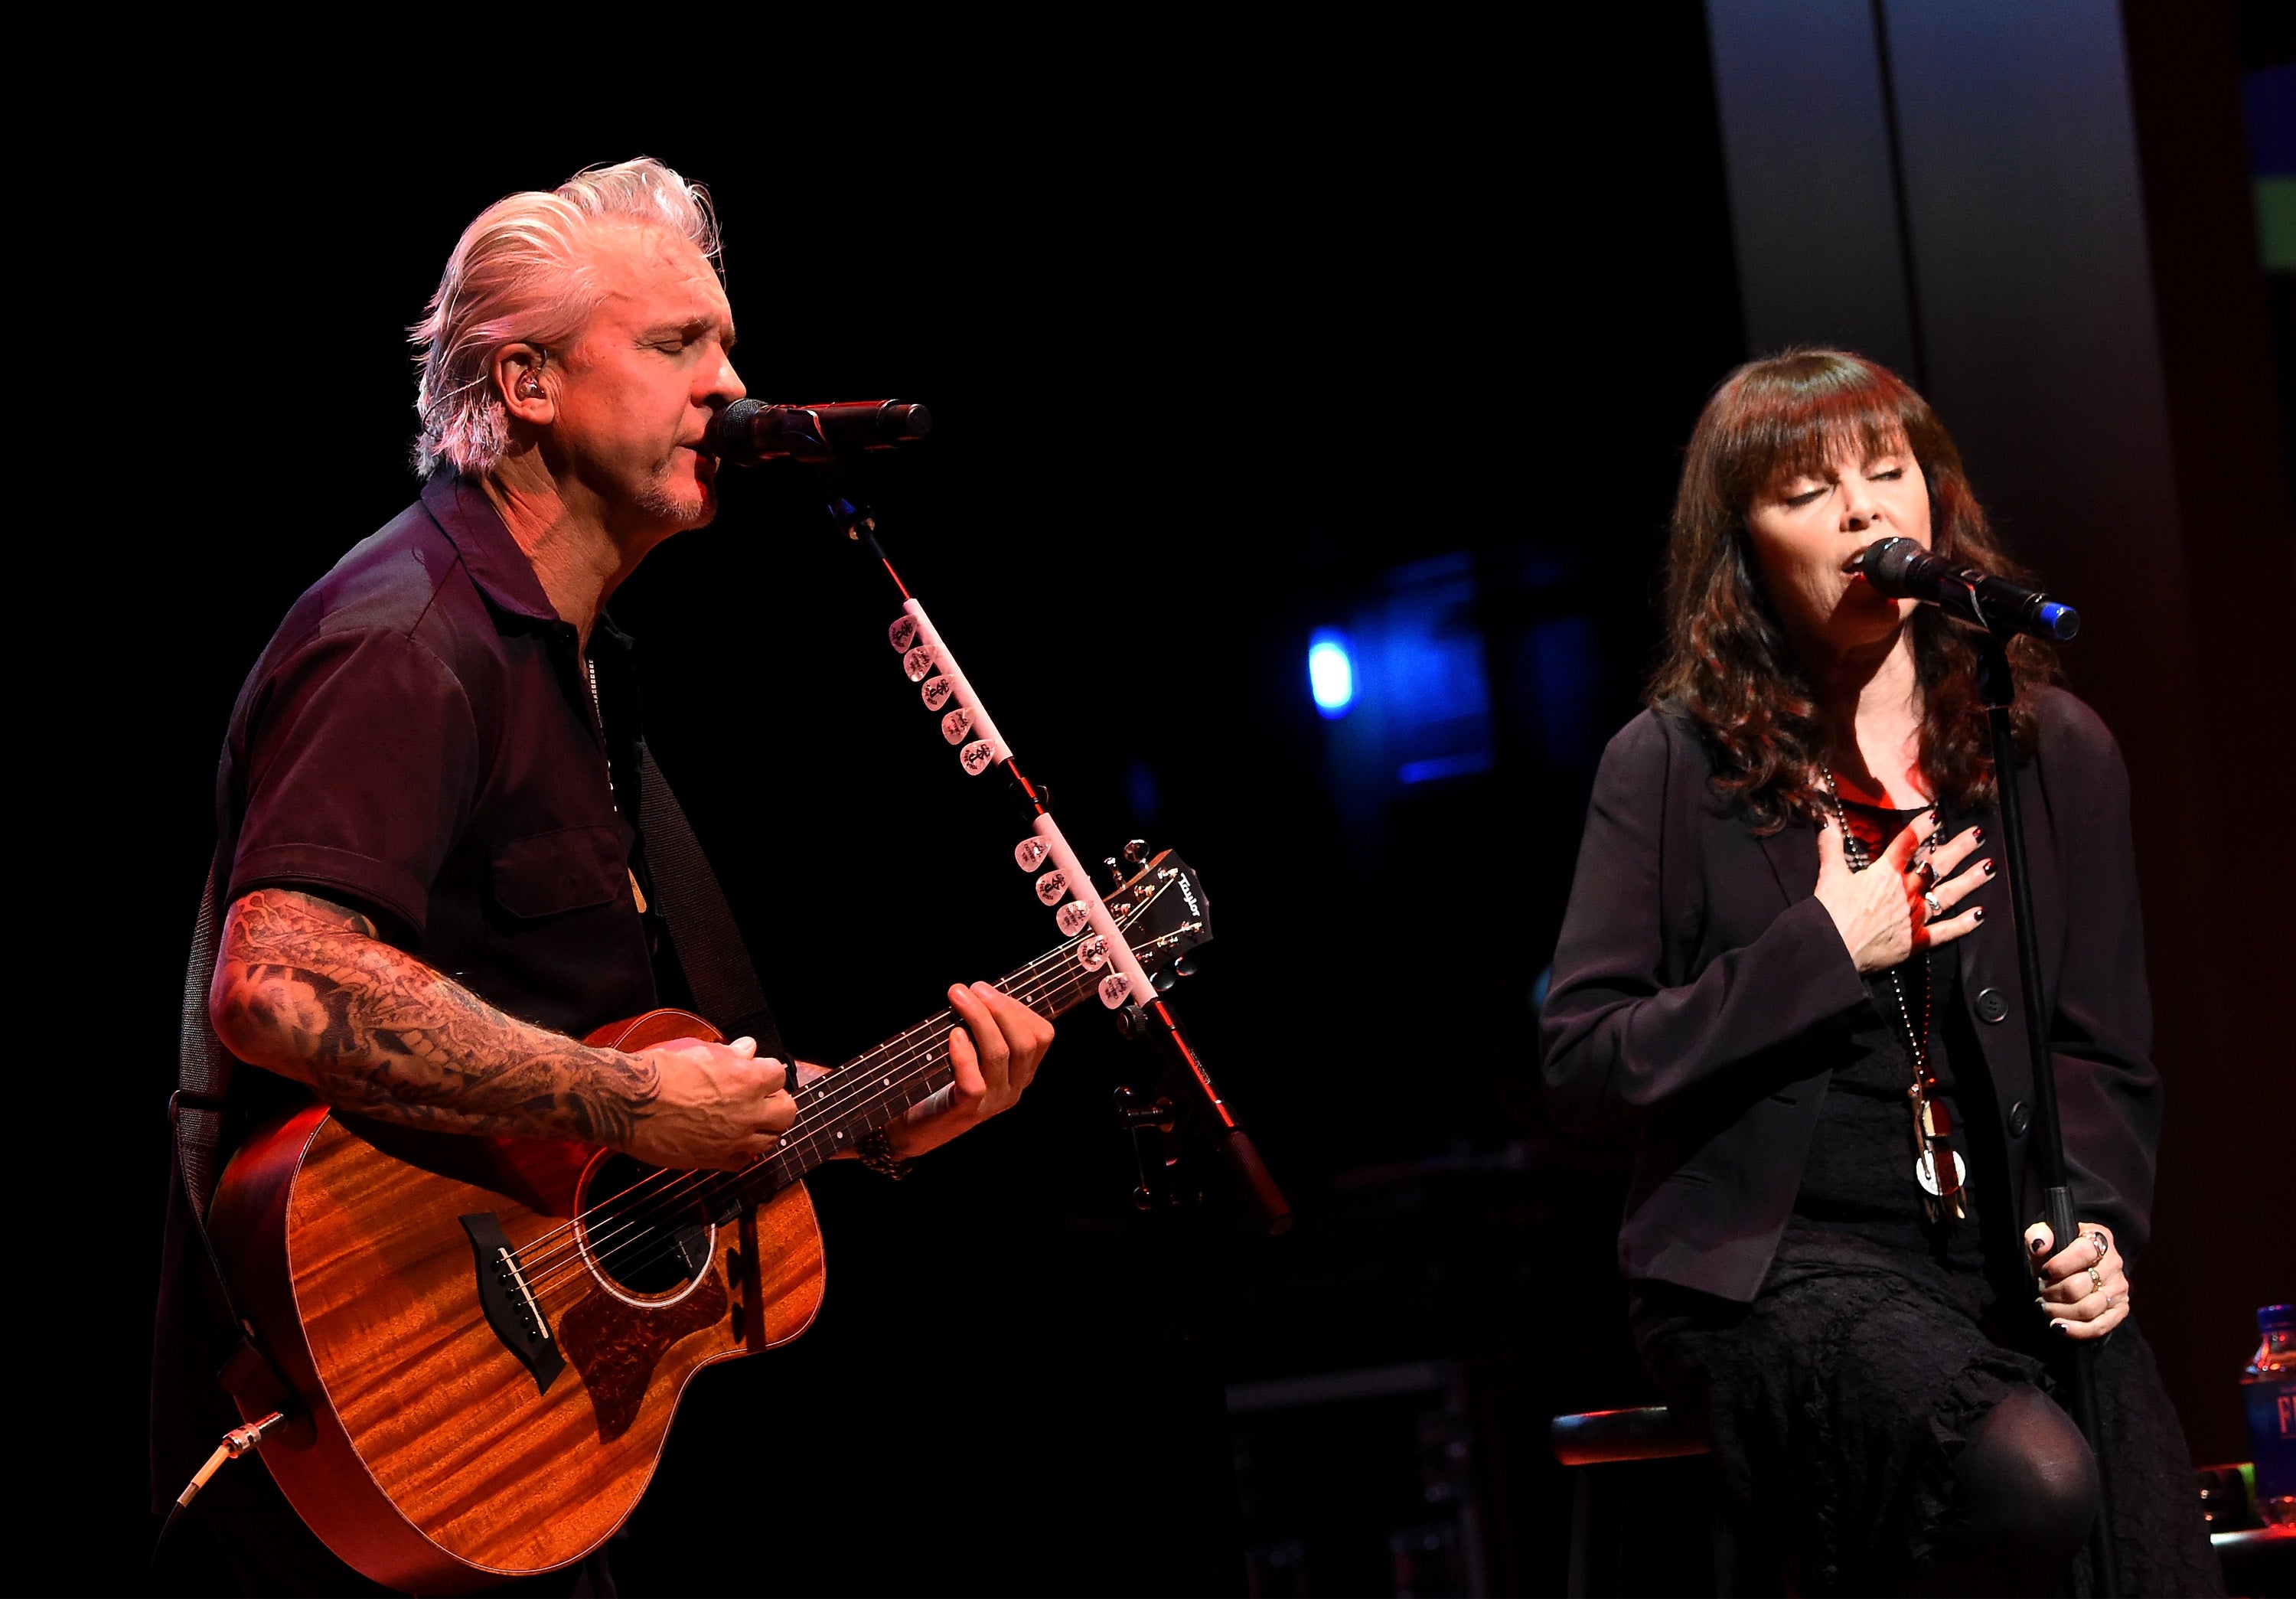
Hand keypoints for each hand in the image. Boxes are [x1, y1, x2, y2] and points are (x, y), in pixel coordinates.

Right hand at [621, 1035, 794, 1171]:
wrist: (630, 1104)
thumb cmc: (660, 1071)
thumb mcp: (698, 1051)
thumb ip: (730, 1054)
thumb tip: (749, 1049)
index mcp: (747, 1079)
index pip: (778, 1074)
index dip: (765, 1073)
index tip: (755, 1073)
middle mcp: (748, 1111)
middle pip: (786, 1111)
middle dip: (776, 1102)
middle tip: (760, 1099)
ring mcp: (735, 1139)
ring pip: (771, 1139)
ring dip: (763, 1128)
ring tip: (747, 1121)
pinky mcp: (716, 1160)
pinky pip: (744, 1160)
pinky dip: (742, 1152)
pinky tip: (729, 1142)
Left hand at [886, 982, 1055, 1158]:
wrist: (914, 1127)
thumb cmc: (940, 1080)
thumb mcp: (972, 1052)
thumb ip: (983, 1028)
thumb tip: (979, 989)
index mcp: (1021, 1071)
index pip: (1042, 1035)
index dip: (1018, 1007)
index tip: (987, 990)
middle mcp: (1014, 1088)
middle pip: (1024, 1042)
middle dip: (1000, 1008)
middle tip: (973, 987)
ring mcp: (993, 1102)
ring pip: (999, 1055)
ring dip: (978, 1018)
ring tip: (957, 996)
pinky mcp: (968, 1111)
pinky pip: (974, 1080)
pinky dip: (964, 1054)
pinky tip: (953, 1035)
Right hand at [1814, 812, 1991, 972]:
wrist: (1833, 948)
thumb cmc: (1829, 912)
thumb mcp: (1829, 874)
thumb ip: (1831, 846)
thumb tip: (1826, 822)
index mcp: (1885, 873)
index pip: (1908, 844)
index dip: (1923, 827)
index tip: (1937, 816)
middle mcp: (1906, 891)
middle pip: (1938, 865)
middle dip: (1959, 848)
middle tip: (1978, 835)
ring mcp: (1916, 916)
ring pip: (1949, 894)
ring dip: (1971, 880)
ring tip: (1990, 867)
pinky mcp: (1917, 941)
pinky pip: (1947, 931)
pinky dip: (1965, 924)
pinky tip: (1981, 914)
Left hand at [2026, 1221, 2129, 1340]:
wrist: (2074, 1267)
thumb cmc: (2056, 1252)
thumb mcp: (2044, 1237)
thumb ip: (2038, 1235)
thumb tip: (2040, 1246)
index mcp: (2100, 1238)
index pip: (2084, 1252)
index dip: (2060, 1265)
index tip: (2043, 1274)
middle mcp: (2115, 1262)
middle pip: (2080, 1286)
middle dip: (2052, 1292)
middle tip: (2041, 1291)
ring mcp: (2119, 1288)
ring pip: (2087, 1309)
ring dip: (2059, 1311)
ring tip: (2046, 1306)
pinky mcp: (2120, 1309)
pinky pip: (2100, 1326)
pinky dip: (2076, 1330)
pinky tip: (2058, 1326)